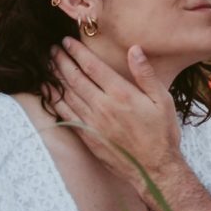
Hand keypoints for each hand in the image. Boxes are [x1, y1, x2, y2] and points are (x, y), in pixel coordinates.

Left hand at [47, 39, 197, 210]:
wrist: (154, 169)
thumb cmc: (162, 133)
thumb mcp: (162, 100)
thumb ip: (145, 74)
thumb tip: (134, 49)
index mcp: (121, 94)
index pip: (92, 66)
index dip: (77, 52)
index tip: (67, 41)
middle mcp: (103, 106)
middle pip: (75, 78)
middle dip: (61, 61)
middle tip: (52, 50)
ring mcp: (92, 122)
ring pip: (67, 95)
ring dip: (56, 78)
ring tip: (48, 66)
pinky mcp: (88, 136)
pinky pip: (66, 115)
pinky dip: (55, 101)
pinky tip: (50, 93)